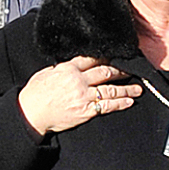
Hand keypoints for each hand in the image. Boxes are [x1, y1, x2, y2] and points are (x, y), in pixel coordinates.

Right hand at [18, 57, 144, 137]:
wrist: (30, 113)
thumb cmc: (35, 94)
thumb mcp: (47, 73)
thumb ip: (63, 68)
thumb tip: (73, 65)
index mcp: (68, 68)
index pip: (92, 58)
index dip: (106, 56)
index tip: (116, 56)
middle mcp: (78, 80)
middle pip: (105, 72)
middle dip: (121, 70)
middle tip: (131, 69)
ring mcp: (83, 96)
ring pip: (110, 89)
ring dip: (126, 88)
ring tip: (137, 88)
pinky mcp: (86, 111)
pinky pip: (107, 106)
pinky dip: (120, 103)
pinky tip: (129, 102)